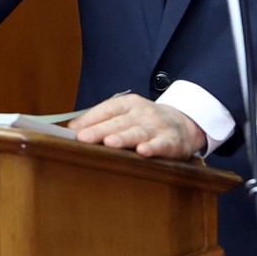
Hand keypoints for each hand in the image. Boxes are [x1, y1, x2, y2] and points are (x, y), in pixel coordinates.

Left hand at [67, 93, 205, 159]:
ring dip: (123, 137)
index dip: (91, 119)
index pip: (107, 109)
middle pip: (119, 122)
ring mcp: (157, 126)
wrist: (184, 124)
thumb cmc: (146, 121)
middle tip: (84, 138)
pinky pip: (161, 144)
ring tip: (109, 143)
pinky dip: (153, 147)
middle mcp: (142, 112)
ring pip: (138, 132)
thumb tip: (72, 129)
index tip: (74, 130)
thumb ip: (100, 119)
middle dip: (100, 130)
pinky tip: (143, 151)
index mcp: (128, 104)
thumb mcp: (125, 114)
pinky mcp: (171, 141)